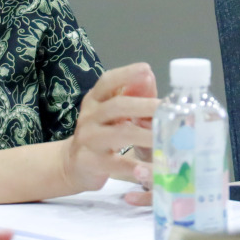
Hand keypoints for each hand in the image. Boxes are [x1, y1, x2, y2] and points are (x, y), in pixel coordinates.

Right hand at [62, 63, 158, 201]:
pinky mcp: (91, 163)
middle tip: (167, 110)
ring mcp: (89, 140)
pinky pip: (117, 165)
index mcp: (95, 100)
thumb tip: (148, 76)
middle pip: (117, 106)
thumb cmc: (100, 133)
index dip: (126, 74)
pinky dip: (136, 168)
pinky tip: (151, 170)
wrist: (72, 165)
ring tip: (166, 138)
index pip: (107, 81)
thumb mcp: (111, 112)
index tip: (146, 69)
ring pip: (120, 134)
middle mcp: (89, 116)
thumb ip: (132, 95)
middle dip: (144, 106)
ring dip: (146, 135)